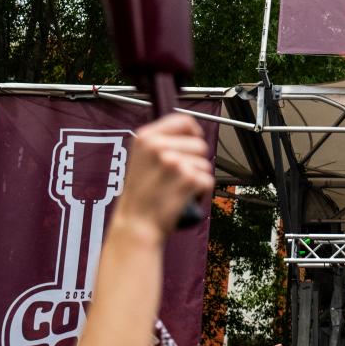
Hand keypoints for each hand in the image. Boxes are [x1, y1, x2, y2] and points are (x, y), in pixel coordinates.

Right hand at [113, 114, 213, 235]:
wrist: (136, 225)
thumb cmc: (140, 195)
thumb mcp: (140, 158)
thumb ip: (161, 141)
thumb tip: (189, 130)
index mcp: (145, 138)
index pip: (184, 120)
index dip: (193, 131)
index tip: (193, 140)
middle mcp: (159, 147)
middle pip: (199, 144)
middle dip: (195, 160)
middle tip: (176, 176)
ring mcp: (174, 162)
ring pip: (205, 164)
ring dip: (196, 177)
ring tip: (176, 187)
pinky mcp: (188, 179)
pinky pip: (208, 181)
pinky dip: (200, 192)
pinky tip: (183, 197)